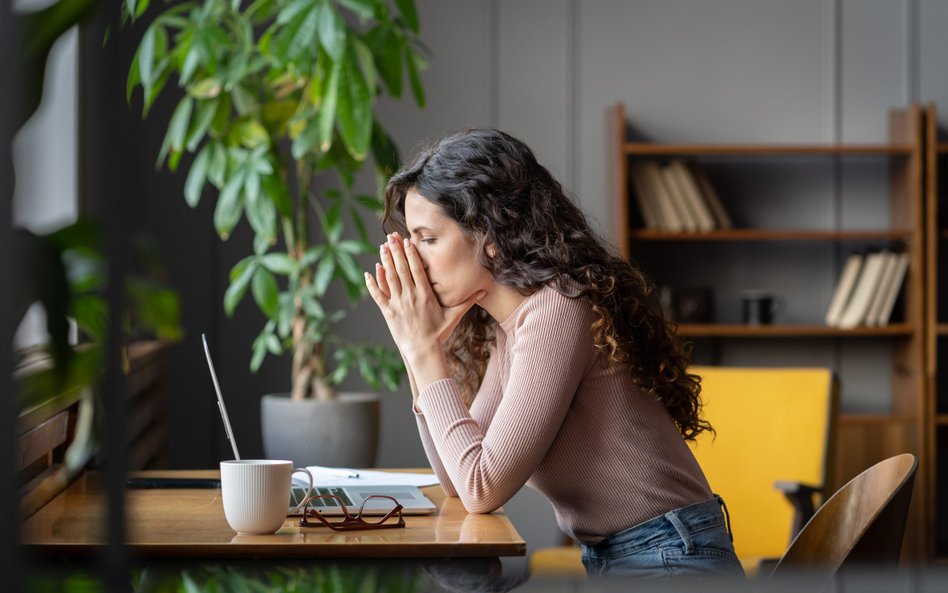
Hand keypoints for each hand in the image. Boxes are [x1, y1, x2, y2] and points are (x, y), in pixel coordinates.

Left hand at [365, 232, 484, 359]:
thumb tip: (483, 291)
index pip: (417, 269)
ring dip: (385, 261)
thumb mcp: (453, 316)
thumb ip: (466, 301)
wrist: (423, 351)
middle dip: (396, 251)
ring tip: (382, 247)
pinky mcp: (389, 313)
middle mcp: (410, 296)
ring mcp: (398, 304)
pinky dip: (372, 284)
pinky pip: (379, 296)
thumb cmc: (438, 333)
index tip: (407, 240)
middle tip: (391, 236)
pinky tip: (369, 272)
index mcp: (425, 294)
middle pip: (401, 269)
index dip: (411, 253)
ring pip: (389, 278)